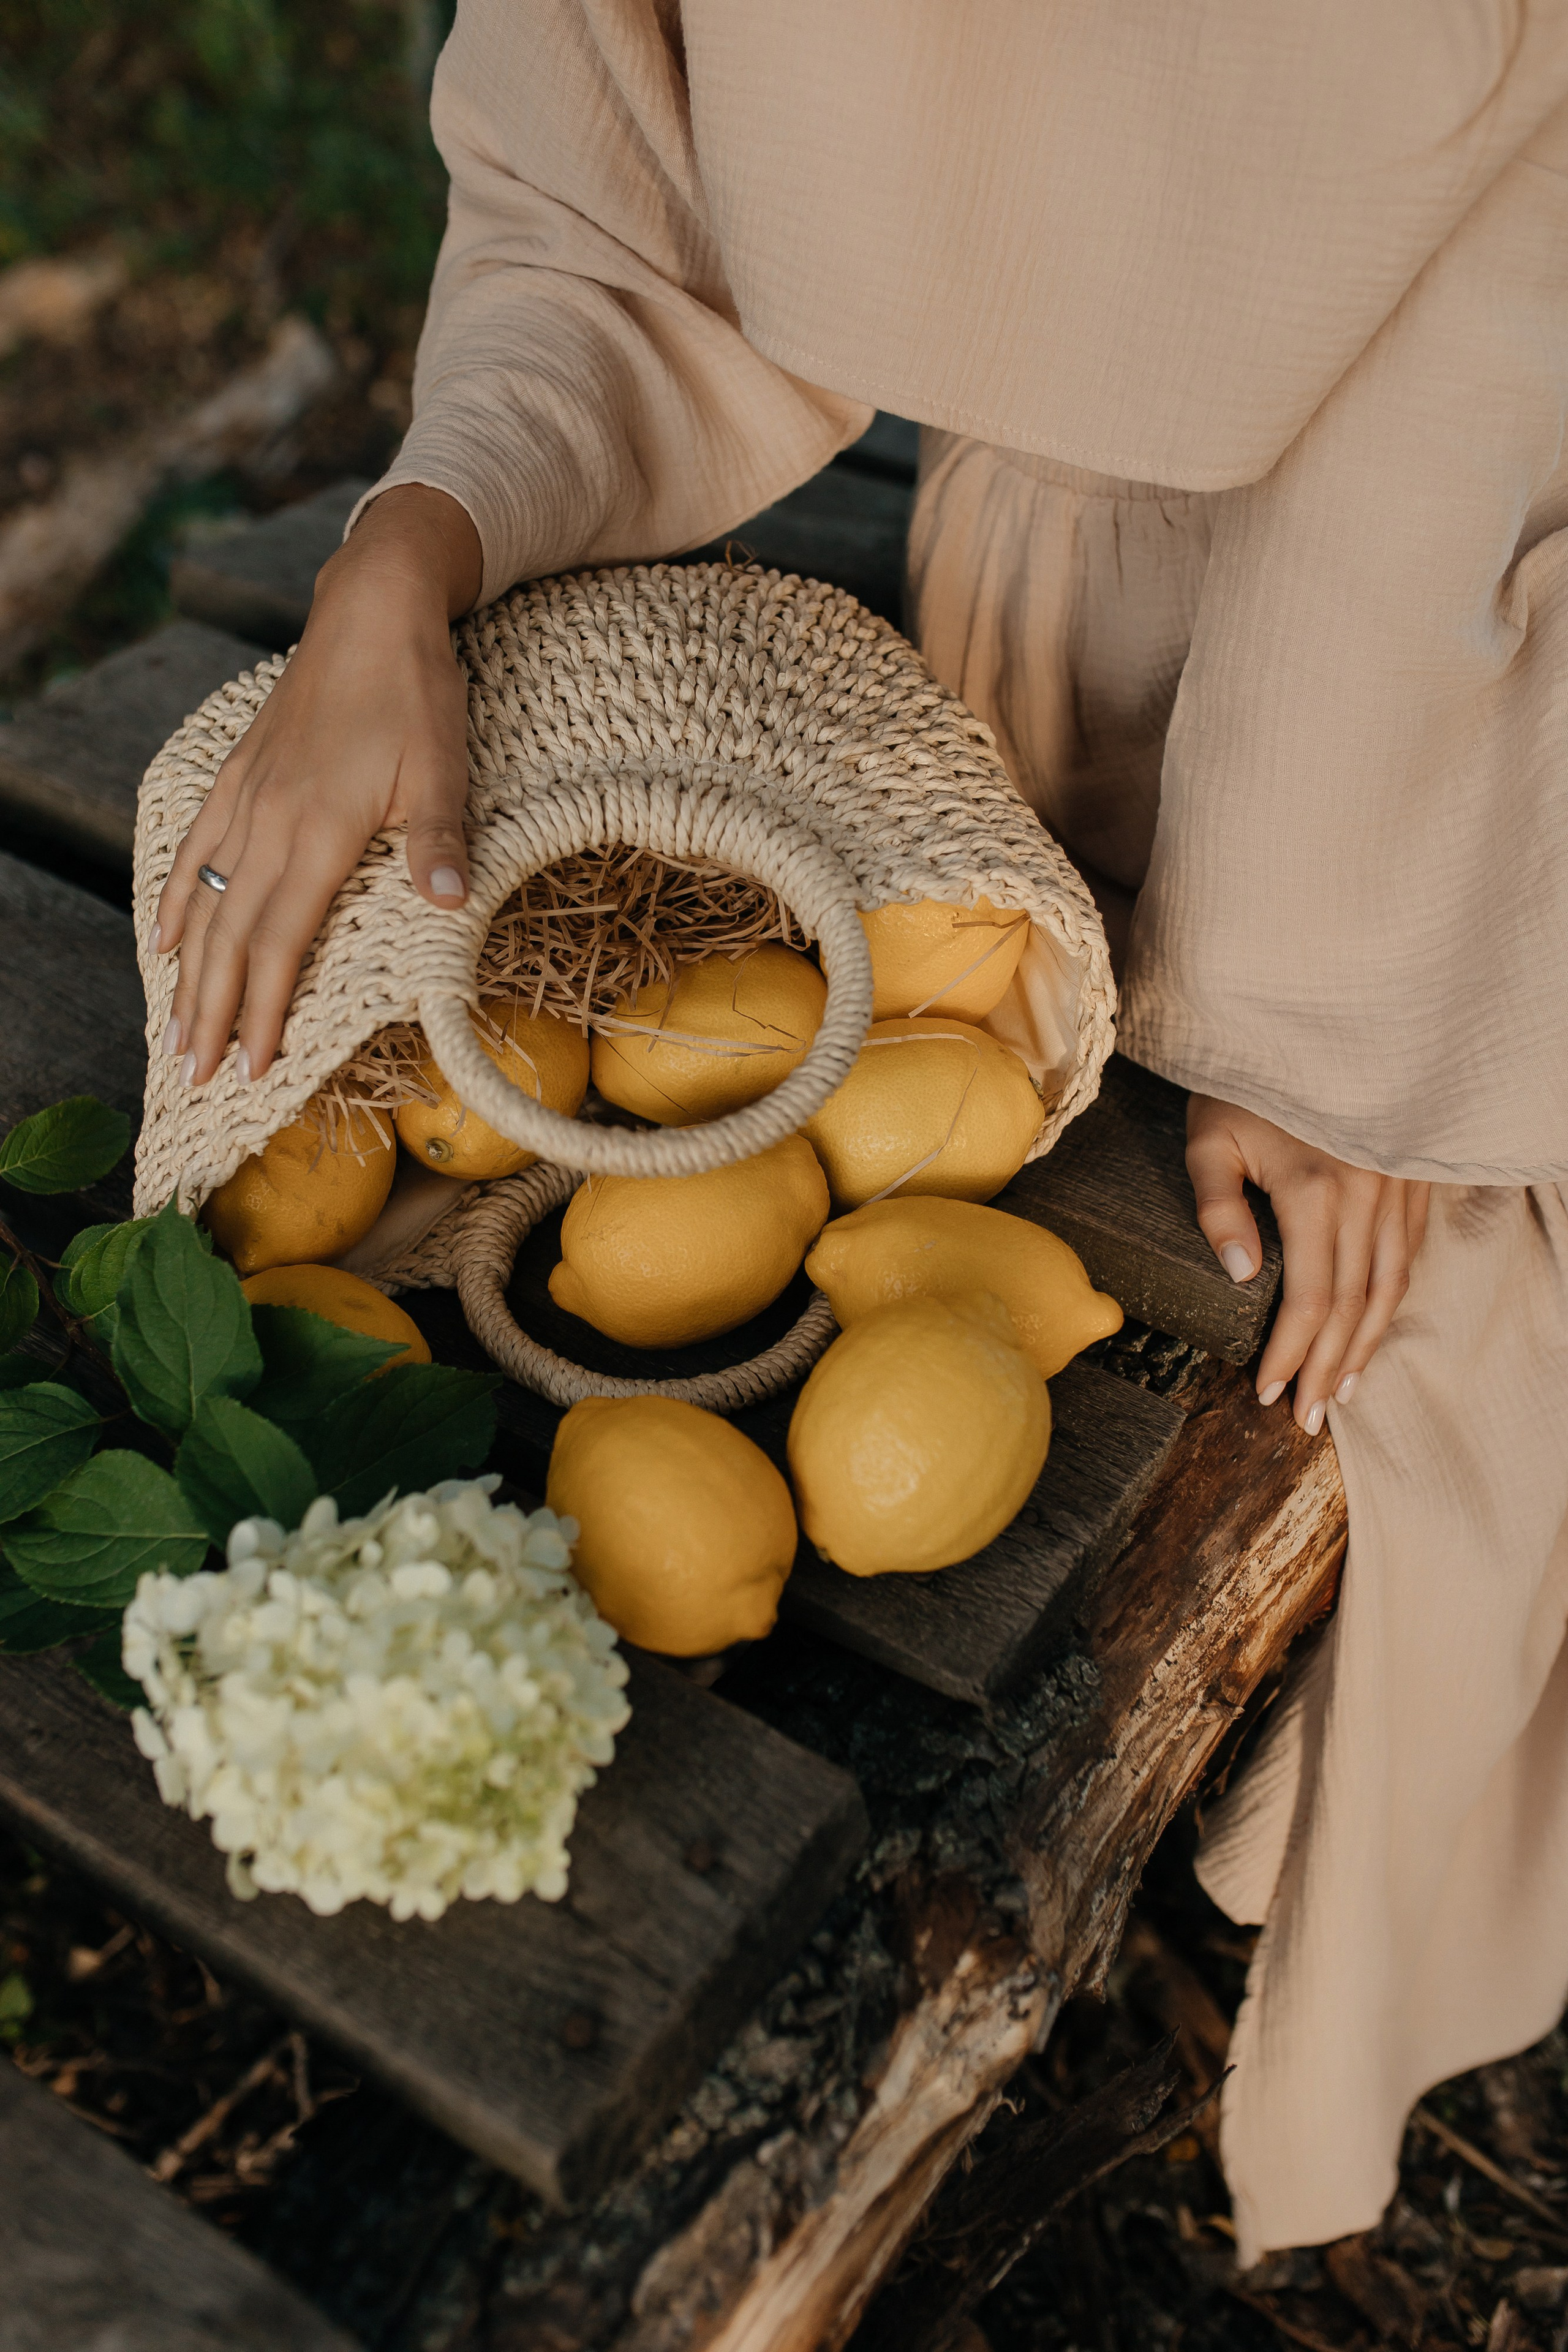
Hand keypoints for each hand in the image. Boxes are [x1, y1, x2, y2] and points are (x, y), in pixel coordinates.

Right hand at [153, 483, 483, 1087]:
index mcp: (316, 829)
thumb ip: (437, 836)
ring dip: (188, 972)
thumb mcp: (443, 764)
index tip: (252, 1067)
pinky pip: (194, 847)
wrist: (372, 607)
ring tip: (176, 1030)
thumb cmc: (415, 689)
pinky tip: (164, 937)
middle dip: (212, 1012)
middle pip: (229, 936)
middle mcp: (267, 820)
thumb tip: (450, 901)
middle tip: (198, 1074)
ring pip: (203, 900)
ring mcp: (245, 795)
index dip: (262, 1009)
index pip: (280, 941)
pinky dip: (174, 898)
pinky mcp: (239, 773)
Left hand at [1186, 1094, 1429, 1431]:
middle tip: (1310, 1420)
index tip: (1270, 1392)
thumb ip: (1218, 1206)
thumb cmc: (1245, 1079)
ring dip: (1366, 1345)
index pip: (1309, 1297)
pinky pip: (1407, 1253)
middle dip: (1330, 1368)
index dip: (1293, 1352)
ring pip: (1390, 1285)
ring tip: (1344, 1392)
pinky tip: (1371, 1329)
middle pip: (1353, 1305)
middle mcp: (1367, 1195)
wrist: (1307, 1025)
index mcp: (1316, 1190)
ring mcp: (1395, 1186)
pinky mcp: (1408, 1177)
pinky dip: (1390, 1301)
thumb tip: (1241, 1275)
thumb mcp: (1210, 1136)